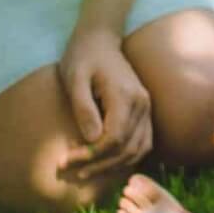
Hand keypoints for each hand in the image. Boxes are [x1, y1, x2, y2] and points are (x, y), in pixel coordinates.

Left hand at [58, 27, 152, 182]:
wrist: (100, 39)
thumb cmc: (83, 57)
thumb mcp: (75, 78)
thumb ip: (83, 108)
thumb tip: (91, 139)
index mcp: (125, 96)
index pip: (113, 139)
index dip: (91, 155)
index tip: (66, 160)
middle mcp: (142, 104)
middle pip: (126, 149)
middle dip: (99, 165)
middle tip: (72, 171)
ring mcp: (147, 109)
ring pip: (138, 150)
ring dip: (114, 166)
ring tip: (87, 172)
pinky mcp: (145, 112)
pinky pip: (142, 144)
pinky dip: (126, 158)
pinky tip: (107, 164)